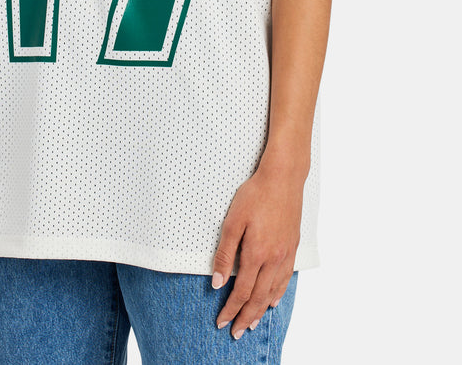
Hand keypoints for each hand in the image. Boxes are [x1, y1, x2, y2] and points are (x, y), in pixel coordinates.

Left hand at [211, 150, 305, 338]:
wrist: (283, 178)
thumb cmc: (254, 195)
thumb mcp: (232, 221)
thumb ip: (224, 253)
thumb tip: (217, 282)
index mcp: (256, 253)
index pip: (242, 291)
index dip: (231, 309)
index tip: (222, 322)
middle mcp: (273, 259)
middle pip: (259, 297)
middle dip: (246, 317)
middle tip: (237, 333)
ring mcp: (285, 254)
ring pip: (274, 291)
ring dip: (262, 310)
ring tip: (252, 323)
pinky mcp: (293, 246)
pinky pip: (286, 278)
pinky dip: (278, 293)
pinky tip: (273, 300)